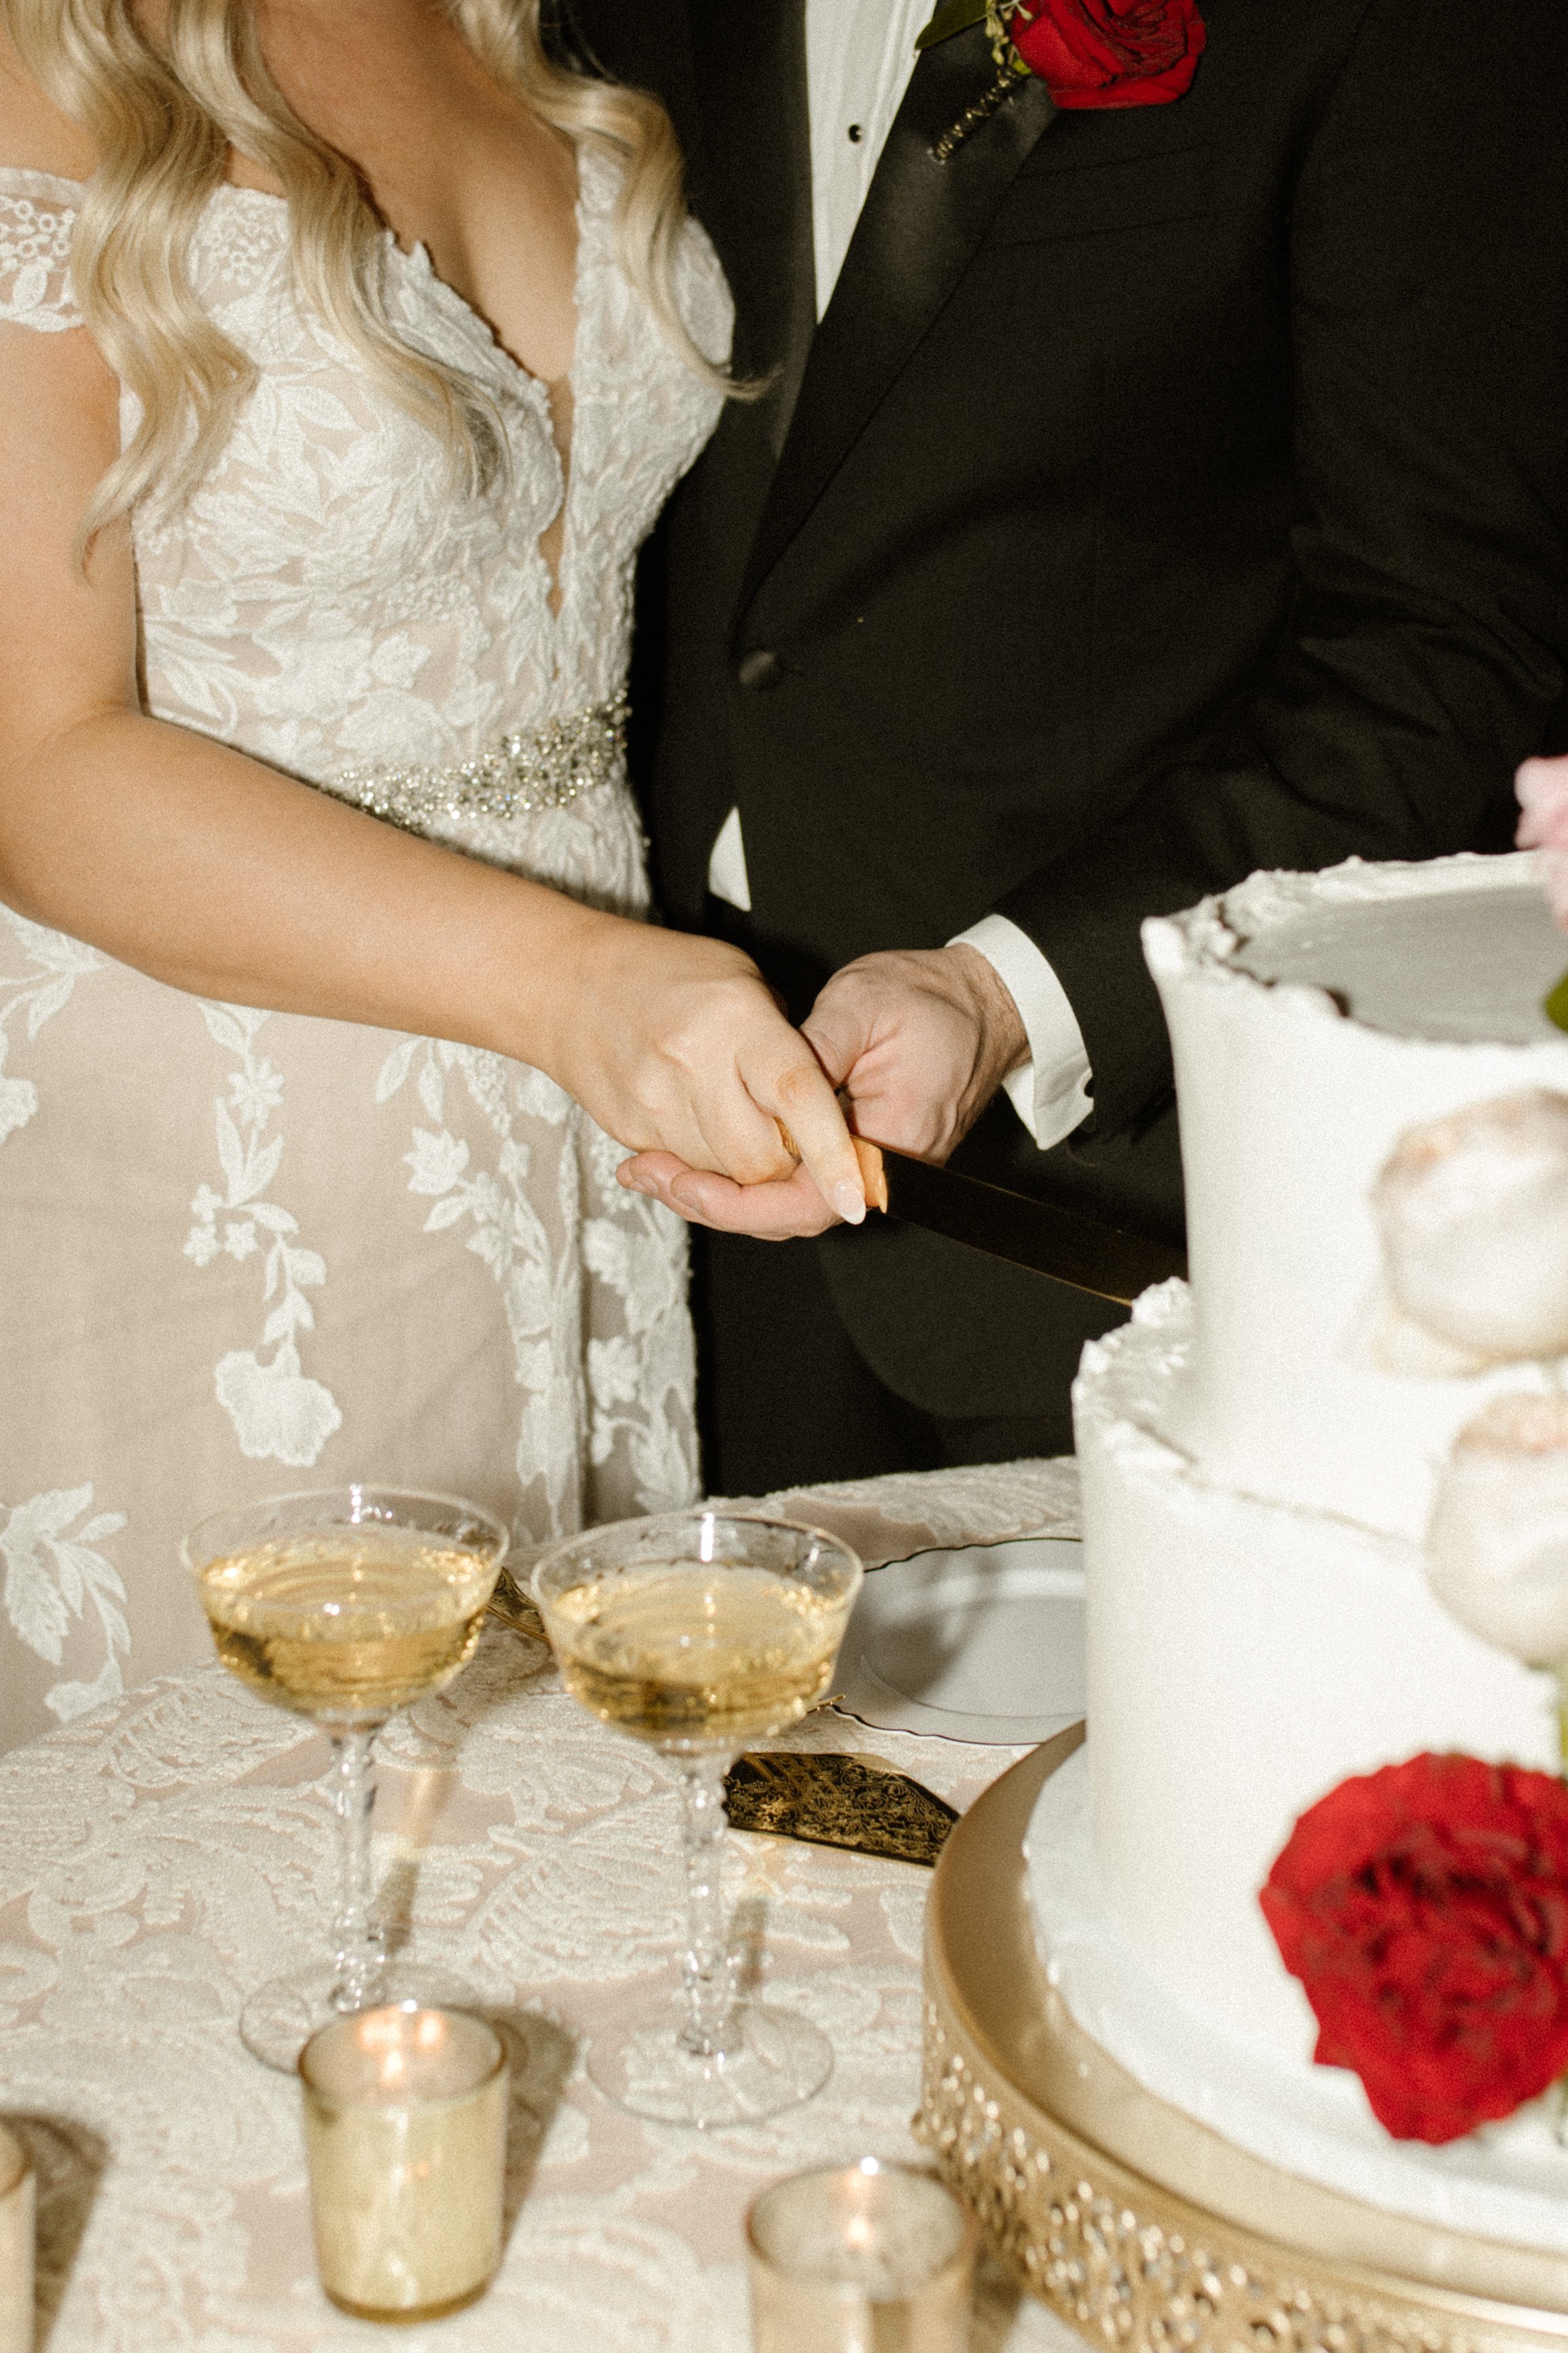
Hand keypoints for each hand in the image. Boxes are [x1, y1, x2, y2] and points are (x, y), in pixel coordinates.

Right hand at [538, 909, 867, 1222]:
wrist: (567, 983)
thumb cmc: (672, 975)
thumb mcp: (745, 983)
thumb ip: (787, 1047)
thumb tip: (820, 1119)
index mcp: (737, 1019)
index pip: (797, 1098)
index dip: (831, 1155)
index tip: (854, 1199)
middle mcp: (692, 1062)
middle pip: (761, 1161)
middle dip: (787, 1164)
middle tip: (789, 1135)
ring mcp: (653, 1102)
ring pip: (723, 1176)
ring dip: (743, 1164)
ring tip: (735, 1113)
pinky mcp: (628, 1130)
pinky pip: (686, 1170)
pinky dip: (705, 1159)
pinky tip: (698, 1115)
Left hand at [617, 944, 1026, 1237]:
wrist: (981, 1001)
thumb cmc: (930, 1001)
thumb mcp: (861, 1008)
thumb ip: (808, 1054)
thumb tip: (756, 1087)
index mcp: (888, 1147)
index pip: (803, 1204)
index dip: (736, 1203)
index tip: (681, 1183)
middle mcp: (880, 1173)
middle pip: (784, 1217)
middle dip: (712, 1204)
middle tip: (646, 1174)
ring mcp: (867, 1170)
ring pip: (784, 1206)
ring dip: (720, 1193)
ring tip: (654, 1170)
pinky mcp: (853, 1157)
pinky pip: (794, 1183)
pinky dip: (744, 1175)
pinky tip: (696, 1159)